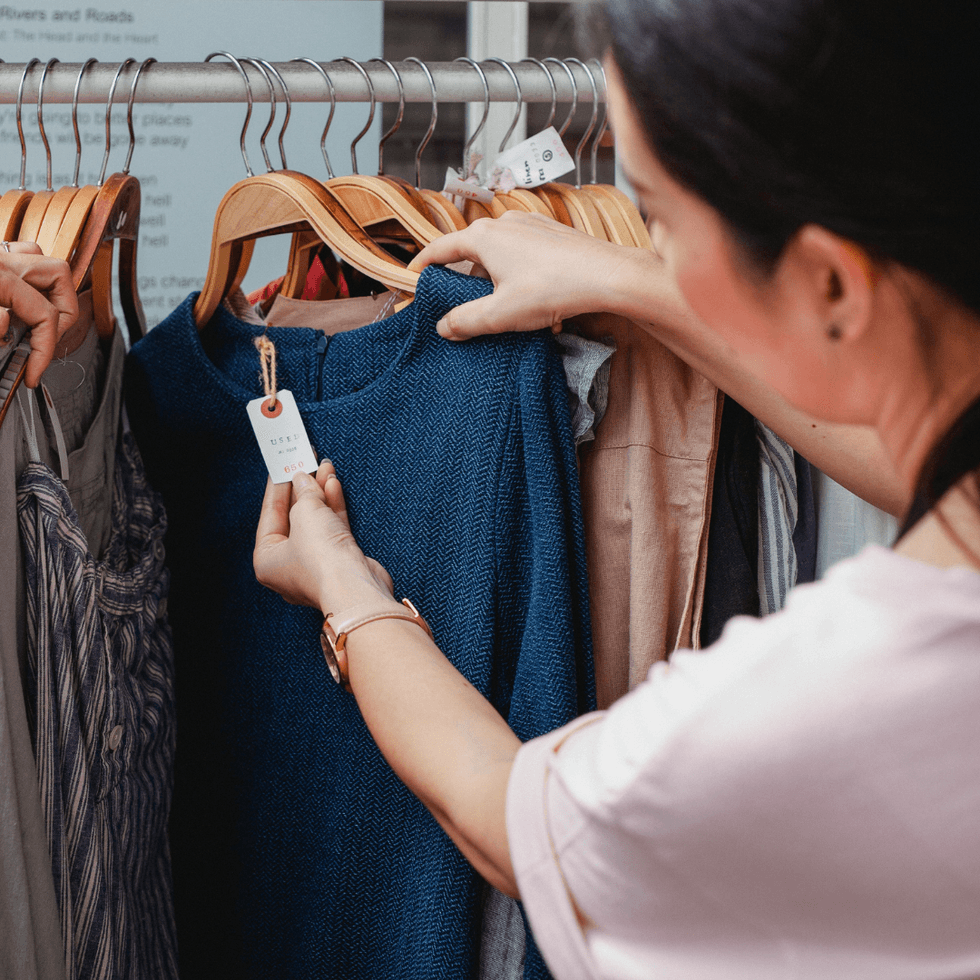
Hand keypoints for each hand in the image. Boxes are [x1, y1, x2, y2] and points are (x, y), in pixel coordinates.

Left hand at [1, 242, 78, 387]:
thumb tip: (6, 326)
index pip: (45, 313)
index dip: (44, 351)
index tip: (31, 374)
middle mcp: (1, 259)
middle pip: (59, 275)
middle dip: (59, 316)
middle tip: (42, 345)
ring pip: (43, 259)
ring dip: (49, 290)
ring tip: (38, 321)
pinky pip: (19, 255)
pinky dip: (27, 277)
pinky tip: (17, 298)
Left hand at [253, 458, 395, 615]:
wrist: (355, 588)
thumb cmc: (321, 560)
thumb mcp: (305, 514)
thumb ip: (304, 493)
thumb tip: (304, 480)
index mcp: (267, 560)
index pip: (269, 515)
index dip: (276, 488)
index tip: (282, 467)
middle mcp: (289, 564)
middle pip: (293, 518)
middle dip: (301, 489)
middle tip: (305, 464)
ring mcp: (315, 564)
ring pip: (315, 521)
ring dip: (320, 494)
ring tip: (324, 468)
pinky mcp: (339, 561)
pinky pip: (332, 528)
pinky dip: (333, 507)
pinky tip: (334, 485)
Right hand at [408, 210, 632, 340]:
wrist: (607, 276)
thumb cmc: (552, 289)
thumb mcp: (500, 314)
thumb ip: (466, 321)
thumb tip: (443, 327)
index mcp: (484, 237)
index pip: (441, 248)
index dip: (424, 265)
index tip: (414, 277)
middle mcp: (505, 222)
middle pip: (473, 253)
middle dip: (467, 281)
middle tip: (464, 306)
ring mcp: (532, 225)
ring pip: (501, 255)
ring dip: (498, 282)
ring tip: (508, 311)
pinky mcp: (553, 234)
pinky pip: (525, 255)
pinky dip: (521, 276)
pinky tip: (536, 301)